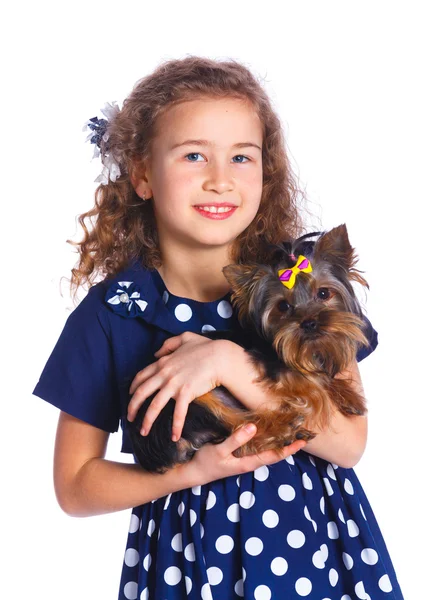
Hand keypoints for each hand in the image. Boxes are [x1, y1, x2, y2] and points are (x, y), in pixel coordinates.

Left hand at [128, 333, 227, 441]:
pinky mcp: (186, 393)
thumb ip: (169, 344)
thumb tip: (156, 353)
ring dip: (147, 421)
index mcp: (163, 362)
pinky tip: (174, 437)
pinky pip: (178, 413)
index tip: (130, 395)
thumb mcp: (185, 338)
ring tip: (144, 432)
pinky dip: (176, 426)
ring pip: (154, 405)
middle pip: (142, 393)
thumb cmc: (206, 347)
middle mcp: (165, 374)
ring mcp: (174, 384)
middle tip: (130, 419)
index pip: (142, 376)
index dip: (134, 387)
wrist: (221, 357)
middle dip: (133, 407)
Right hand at [185, 423, 306, 485]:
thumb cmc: (206, 462)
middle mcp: (251, 462)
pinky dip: (268, 441)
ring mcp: (246, 459)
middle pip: (275, 454)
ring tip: (291, 432)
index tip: (303, 441)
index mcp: (249, 462)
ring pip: (268, 451)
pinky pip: (259, 448)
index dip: (290, 448)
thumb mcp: (219, 450)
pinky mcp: (240, 455)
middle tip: (303, 434)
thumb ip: (236, 440)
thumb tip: (253, 428)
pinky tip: (269, 433)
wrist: (194, 472)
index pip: (275, 456)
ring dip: (280, 442)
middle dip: (289, 445)